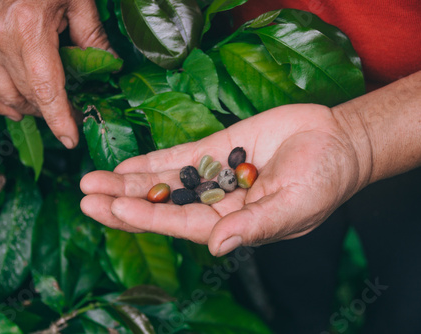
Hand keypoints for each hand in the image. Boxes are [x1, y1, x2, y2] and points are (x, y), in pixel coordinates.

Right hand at [0, 0, 112, 147]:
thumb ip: (92, 36)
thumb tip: (110, 68)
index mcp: (29, 28)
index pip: (46, 90)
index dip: (59, 120)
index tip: (71, 140)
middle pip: (26, 96)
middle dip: (51, 113)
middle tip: (71, 115)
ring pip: (2, 96)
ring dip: (27, 109)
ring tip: (46, 110)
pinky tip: (12, 107)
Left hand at [80, 104, 369, 255]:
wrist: (334, 142)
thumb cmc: (323, 179)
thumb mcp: (295, 205)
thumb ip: (256, 225)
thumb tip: (220, 246)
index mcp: (232, 224)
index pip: (182, 224)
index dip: (149, 217)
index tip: (117, 208)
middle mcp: (215, 203)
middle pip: (162, 206)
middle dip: (123, 202)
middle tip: (87, 196)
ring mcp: (212, 175)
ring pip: (163, 181)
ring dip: (128, 181)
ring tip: (92, 180)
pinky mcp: (215, 149)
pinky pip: (178, 156)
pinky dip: (152, 161)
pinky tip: (125, 165)